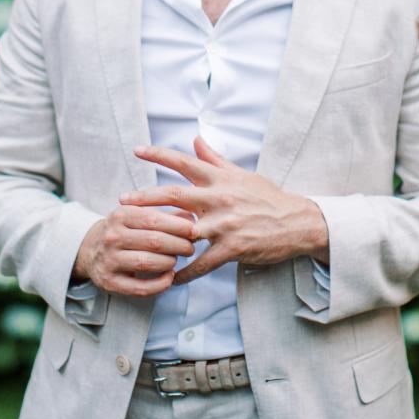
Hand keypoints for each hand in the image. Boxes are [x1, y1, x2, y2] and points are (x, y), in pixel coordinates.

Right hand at [73, 205, 195, 297]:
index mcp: (120, 215)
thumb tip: (192, 218)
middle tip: (191, 247)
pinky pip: (139, 288)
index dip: (177, 226)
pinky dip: (159, 285)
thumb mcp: (138, 215)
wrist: (90, 249)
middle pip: (153, 241)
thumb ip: (165, 215)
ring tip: (177, 260)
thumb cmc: (123, 230)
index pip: (154, 219)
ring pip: (147, 263)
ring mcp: (109, 260)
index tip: (194, 230)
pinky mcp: (110, 282)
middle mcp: (112, 237)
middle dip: (178, 244)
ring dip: (169, 262)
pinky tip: (169, 278)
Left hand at [120, 136, 328, 284]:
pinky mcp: (231, 249)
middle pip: (175, 195)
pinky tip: (170, 278)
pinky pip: (201, 263)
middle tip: (122, 201)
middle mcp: (219, 198)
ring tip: (137, 243)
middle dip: (146, 197)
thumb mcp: (242, 174)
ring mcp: (225, 225)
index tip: (137, 151)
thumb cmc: (267, 197)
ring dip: (159, 238)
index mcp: (221, 178)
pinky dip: (184, 272)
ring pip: (184, 231)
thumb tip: (196, 140)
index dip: (159, 155)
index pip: (185, 162)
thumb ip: (215, 159)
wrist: (296, 222)